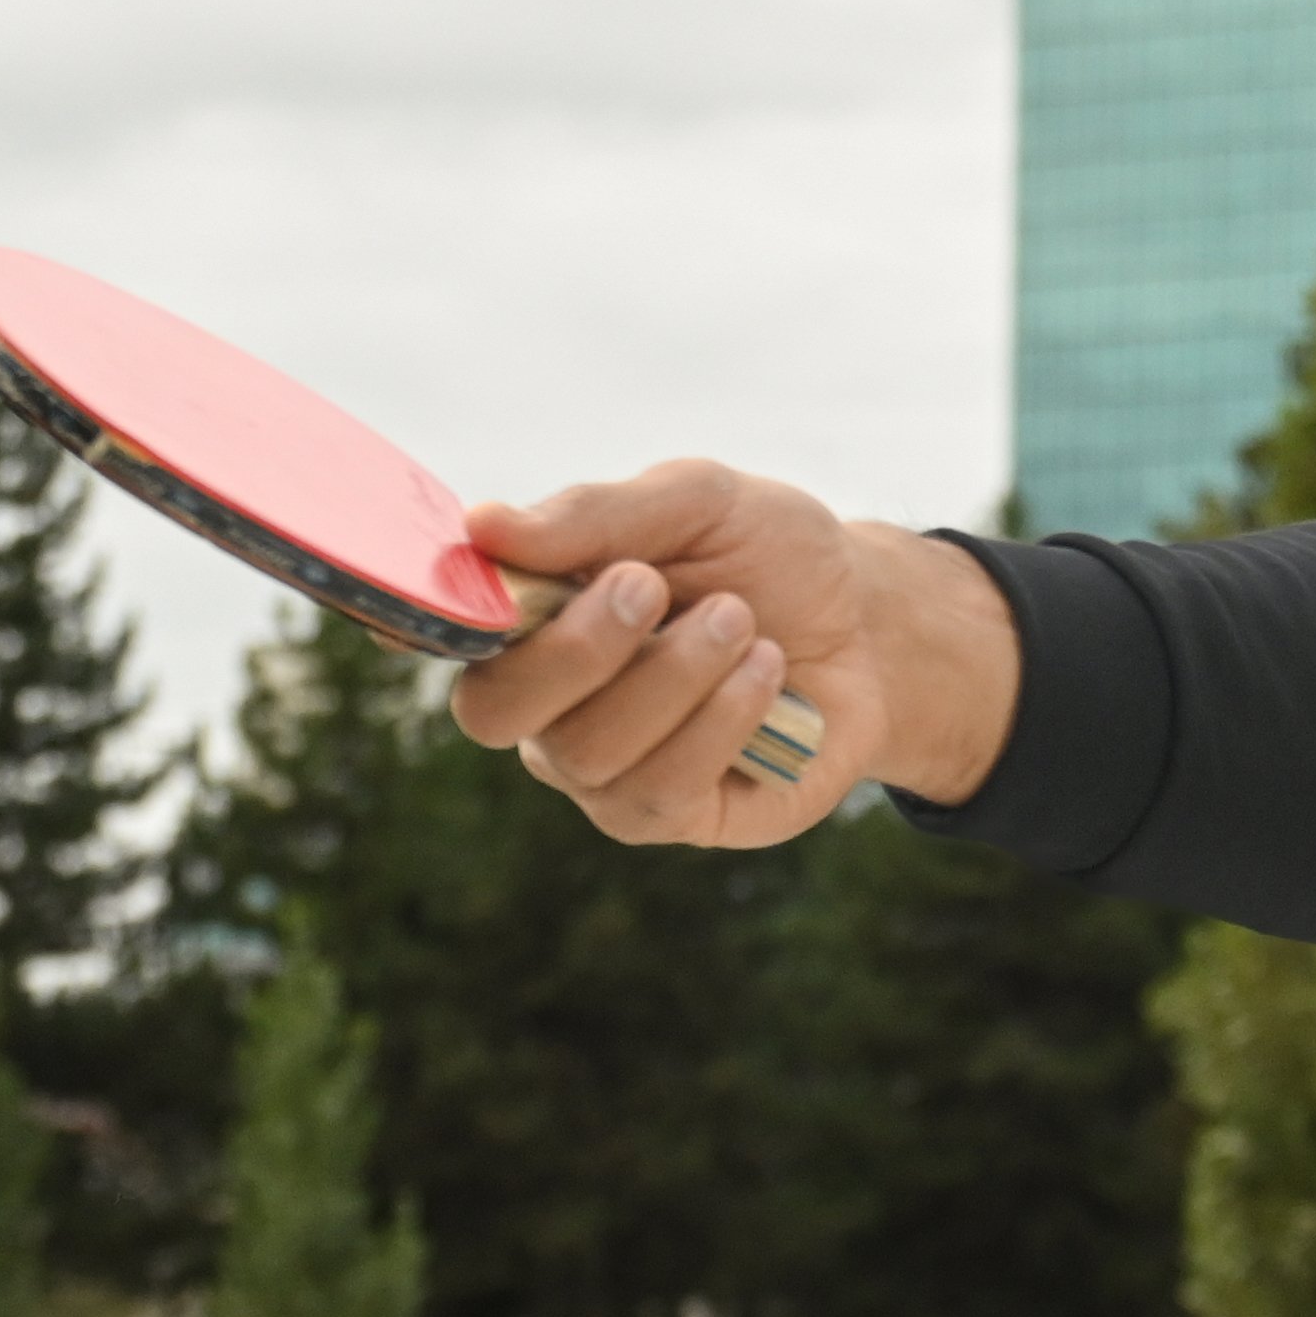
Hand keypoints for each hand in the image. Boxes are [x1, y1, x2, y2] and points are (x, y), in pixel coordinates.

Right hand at [449, 464, 1028, 846]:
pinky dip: (721, 720)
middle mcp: (548, 707)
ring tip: (739, 621)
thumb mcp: (697, 502)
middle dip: (577, 647)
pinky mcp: (676, 815)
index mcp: (530, 622)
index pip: (447, 637)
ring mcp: (605, 772)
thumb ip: (594, 514)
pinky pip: (662, 788)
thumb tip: (481, 524)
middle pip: (497, 710)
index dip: (450, 619)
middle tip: (650, 586)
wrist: (868, 622)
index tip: (504, 585)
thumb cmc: (764, 555)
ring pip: (590, 751)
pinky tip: (767, 672)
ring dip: (674, 675)